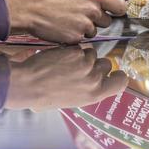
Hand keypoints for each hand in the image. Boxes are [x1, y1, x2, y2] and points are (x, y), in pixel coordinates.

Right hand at [1, 0, 126, 43]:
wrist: (29, 7)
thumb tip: (99, 5)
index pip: (119, 5)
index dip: (118, 10)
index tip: (115, 12)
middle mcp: (92, 10)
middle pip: (106, 22)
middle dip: (96, 22)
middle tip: (79, 17)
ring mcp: (84, 25)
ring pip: (92, 32)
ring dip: (83, 30)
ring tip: (66, 21)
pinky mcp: (75, 38)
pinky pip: (80, 40)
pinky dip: (72, 37)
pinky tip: (61, 29)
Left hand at [4, 47, 127, 109]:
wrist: (27, 84)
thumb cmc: (43, 97)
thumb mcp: (71, 102)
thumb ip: (86, 92)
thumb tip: (91, 86)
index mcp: (95, 95)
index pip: (121, 82)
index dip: (118, 76)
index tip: (114, 73)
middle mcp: (93, 80)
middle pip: (106, 64)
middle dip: (95, 63)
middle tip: (80, 67)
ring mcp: (85, 65)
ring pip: (91, 52)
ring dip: (81, 55)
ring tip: (64, 64)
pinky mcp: (75, 52)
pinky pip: (78, 47)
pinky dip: (69, 50)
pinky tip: (57, 58)